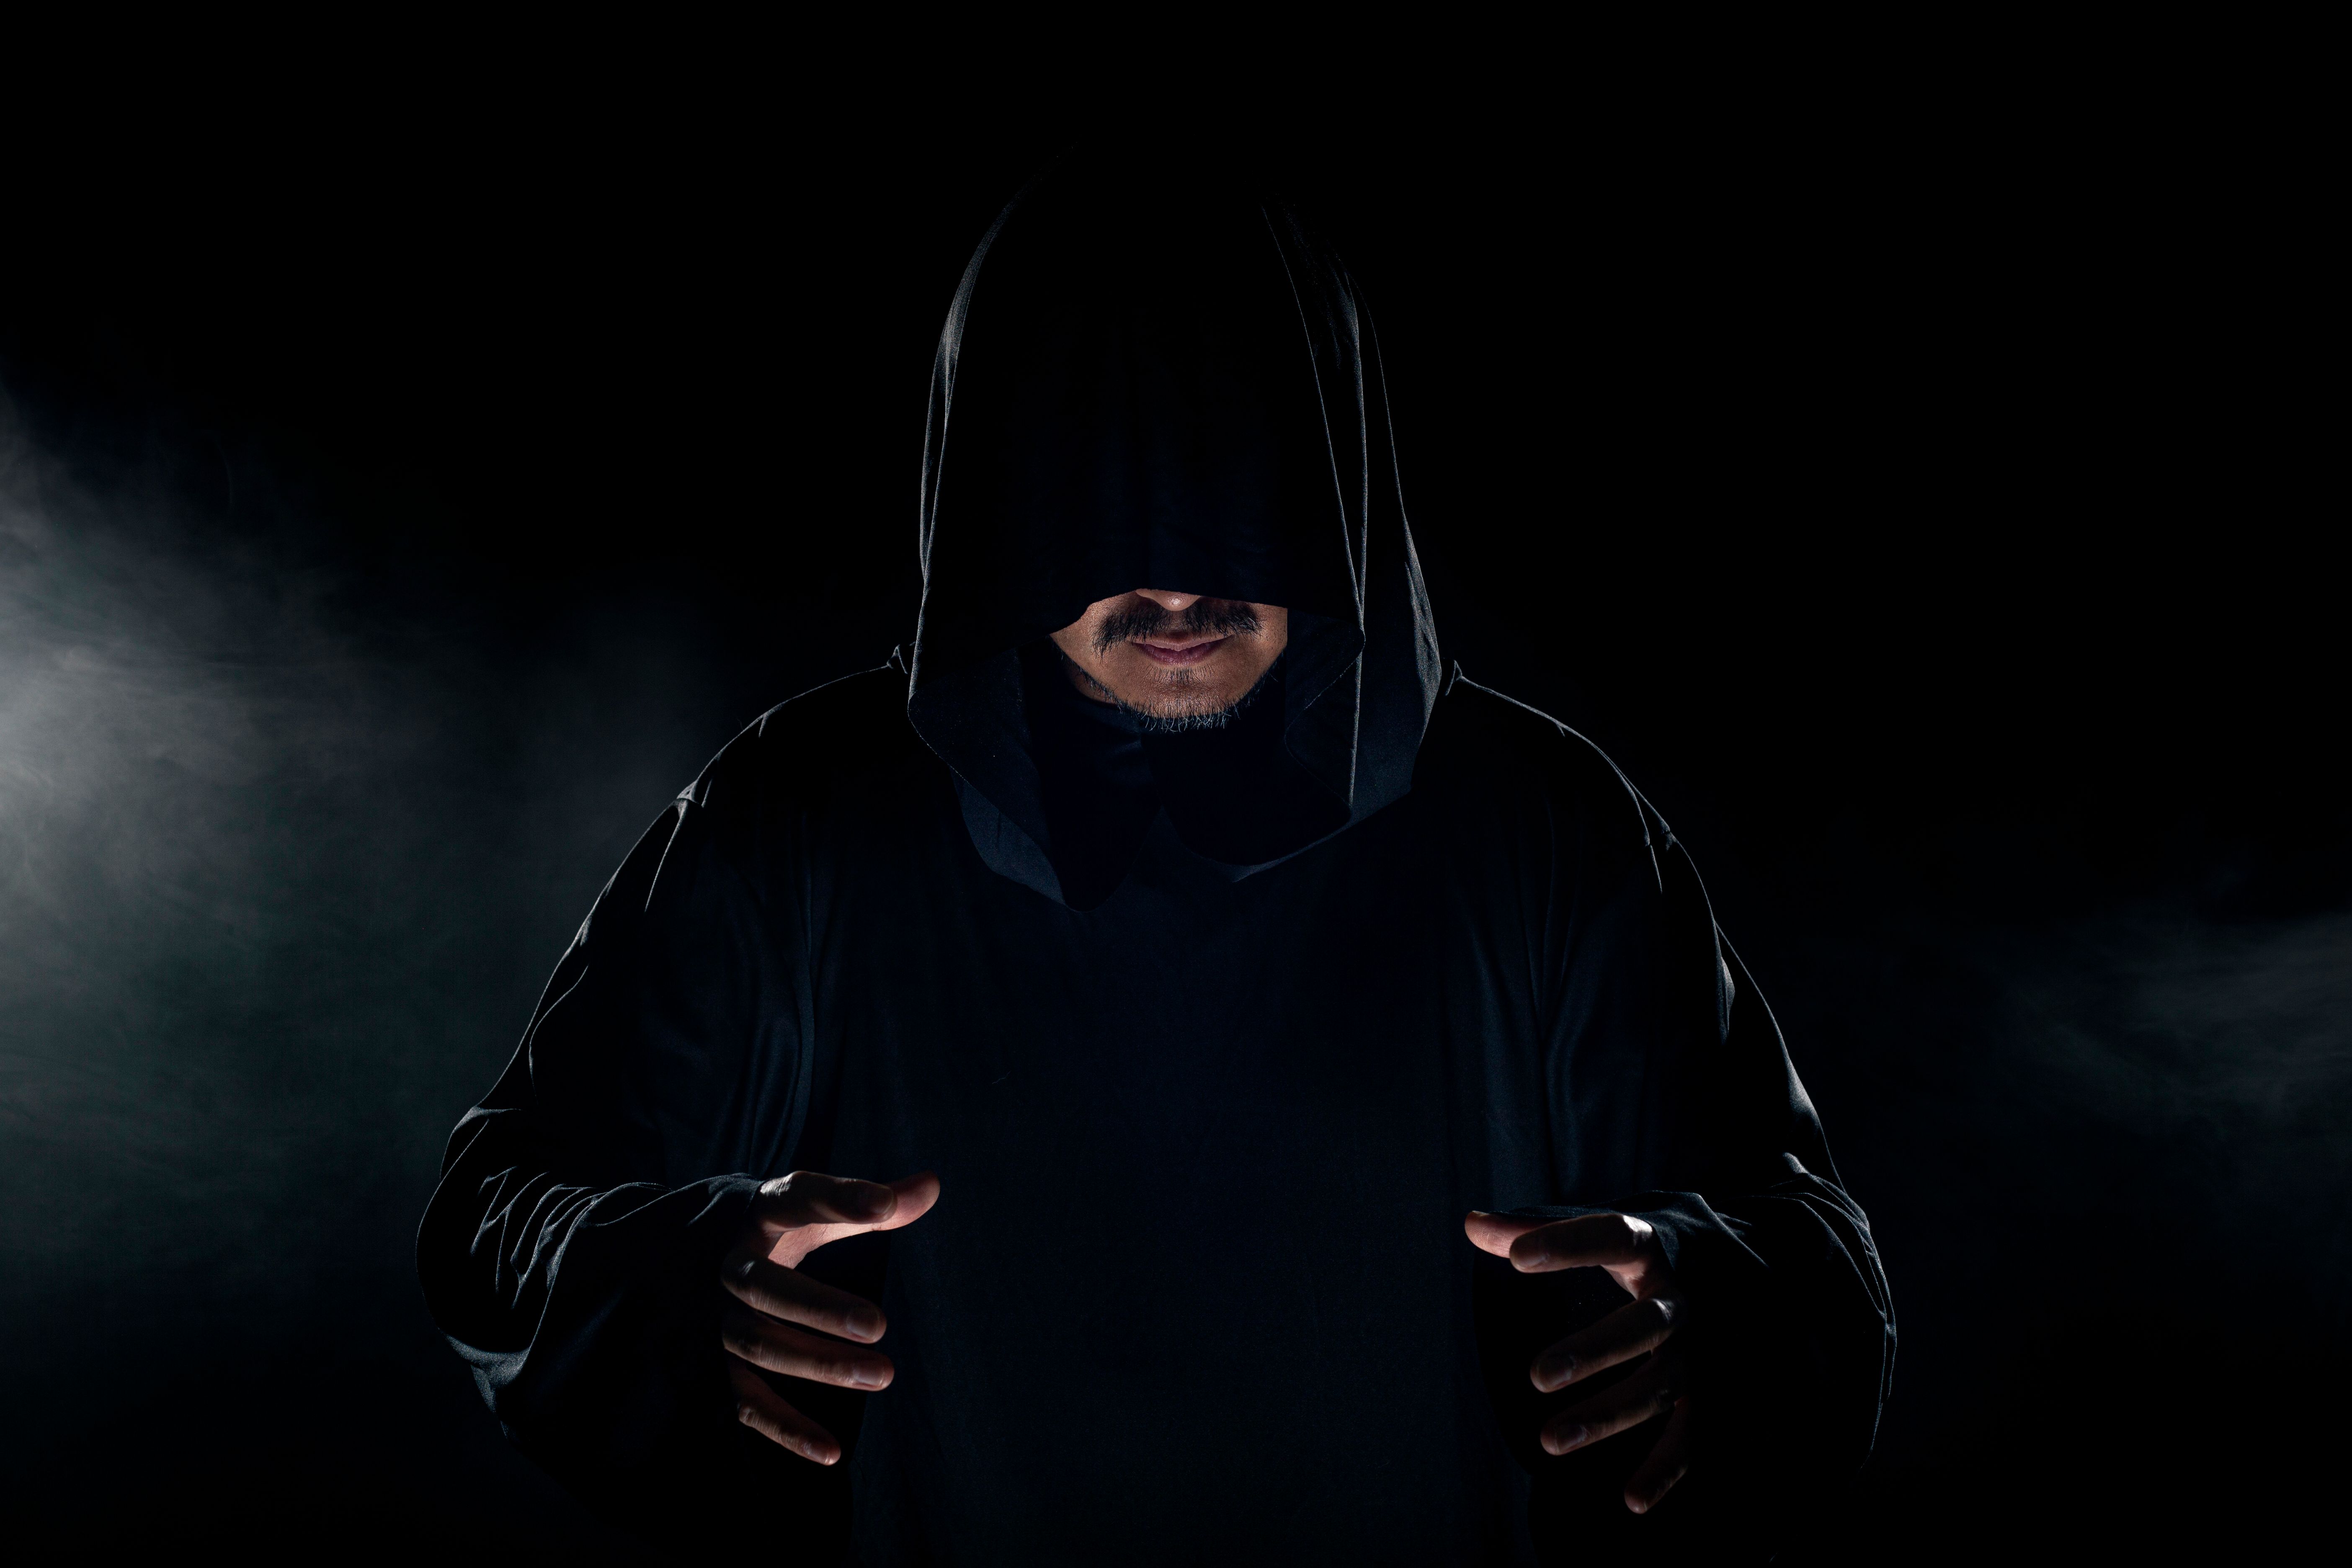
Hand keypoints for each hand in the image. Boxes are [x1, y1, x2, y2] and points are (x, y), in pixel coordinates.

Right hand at [721, 1169, 940, 1464]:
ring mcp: (719, 1322)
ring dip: (820, 1365)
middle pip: (768, 1290)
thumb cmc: (776, 1231)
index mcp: (760, 1216)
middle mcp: (732, 1269)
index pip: (796, 1199)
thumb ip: (871, 1204)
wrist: (692, 1256)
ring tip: (882, 1374)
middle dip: (820, 1308)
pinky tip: (830, 1451)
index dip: (840, 1199)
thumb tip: (932, 1185)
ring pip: (762, 1346)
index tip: (886, 1204)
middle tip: (878, 1325)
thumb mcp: (814, 1210)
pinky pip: (747, 1404)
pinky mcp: (717, 1370)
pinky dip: (786, 1430)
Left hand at [1465, 1210, 1690, 1512]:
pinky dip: (1665, 1470)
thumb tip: (1472, 1224)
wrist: (1709, 1273)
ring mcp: (1693, 1353)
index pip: (1613, 1237)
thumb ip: (1529, 1230)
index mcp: (1649, 1251)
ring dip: (1608, 1416)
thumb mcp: (1588, 1233)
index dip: (1568, 1244)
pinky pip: (1690, 1437)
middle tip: (1537, 1375)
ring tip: (1549, 1440)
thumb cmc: (1627, 1256)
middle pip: (1642, 1327)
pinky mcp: (1702, 1395)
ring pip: (1659, 1387)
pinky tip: (1631, 1499)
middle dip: (1594, 1352)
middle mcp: (1676, 1303)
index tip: (1517, 1257)